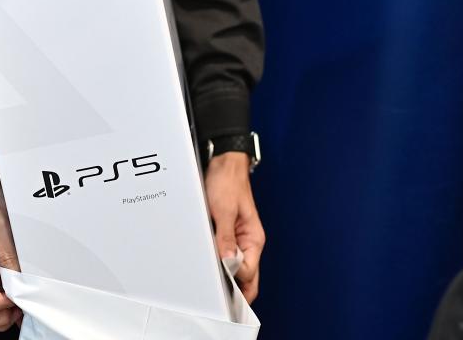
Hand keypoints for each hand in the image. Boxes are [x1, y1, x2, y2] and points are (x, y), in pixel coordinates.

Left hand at [205, 151, 265, 302]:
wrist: (225, 165)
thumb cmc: (229, 183)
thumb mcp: (224, 211)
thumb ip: (226, 237)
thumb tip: (227, 262)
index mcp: (254, 239)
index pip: (249, 273)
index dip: (234, 281)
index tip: (220, 285)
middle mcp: (249, 242)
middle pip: (245, 275)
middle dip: (233, 286)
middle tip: (216, 296)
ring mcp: (238, 238)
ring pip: (233, 264)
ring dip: (223, 271)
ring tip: (210, 277)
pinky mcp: (228, 233)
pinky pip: (224, 252)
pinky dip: (217, 258)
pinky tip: (208, 261)